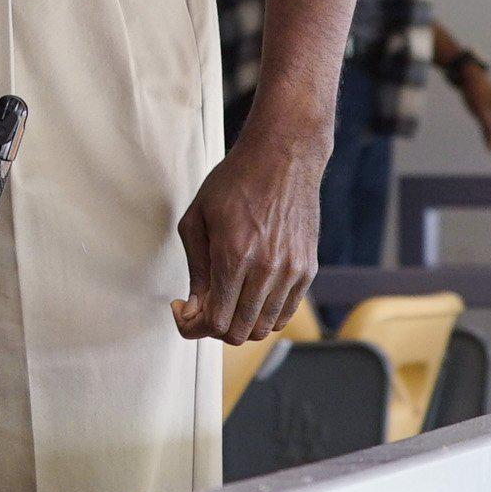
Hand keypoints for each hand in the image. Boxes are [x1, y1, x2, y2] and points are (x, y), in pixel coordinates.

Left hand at [173, 114, 325, 342]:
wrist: (282, 159)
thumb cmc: (234, 183)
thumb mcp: (197, 219)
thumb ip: (195, 269)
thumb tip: (195, 308)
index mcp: (233, 256)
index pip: (216, 321)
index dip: (193, 326)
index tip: (183, 310)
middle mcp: (267, 269)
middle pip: (240, 332)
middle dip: (213, 328)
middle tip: (201, 306)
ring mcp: (292, 272)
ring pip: (265, 328)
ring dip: (239, 323)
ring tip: (225, 299)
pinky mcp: (308, 269)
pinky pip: (285, 312)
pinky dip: (264, 315)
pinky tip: (247, 295)